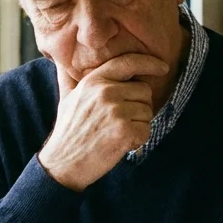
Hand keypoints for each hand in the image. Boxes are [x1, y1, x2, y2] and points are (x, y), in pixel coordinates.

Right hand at [39, 53, 168, 190]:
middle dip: (139, 106)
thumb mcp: (66, 98)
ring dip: (138, 124)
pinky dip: (138, 140)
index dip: (149, 63)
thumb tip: (59, 60)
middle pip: (144, 91)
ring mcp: (116, 111)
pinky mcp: (124, 131)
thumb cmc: (67, 132)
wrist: (62, 163)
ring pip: (148, 111)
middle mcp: (106, 92)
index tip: (163, 67)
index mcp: (94, 81)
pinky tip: (121, 144)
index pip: (128, 62)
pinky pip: (147, 130)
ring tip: (117, 133)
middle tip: (121, 121)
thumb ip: (68, 77)